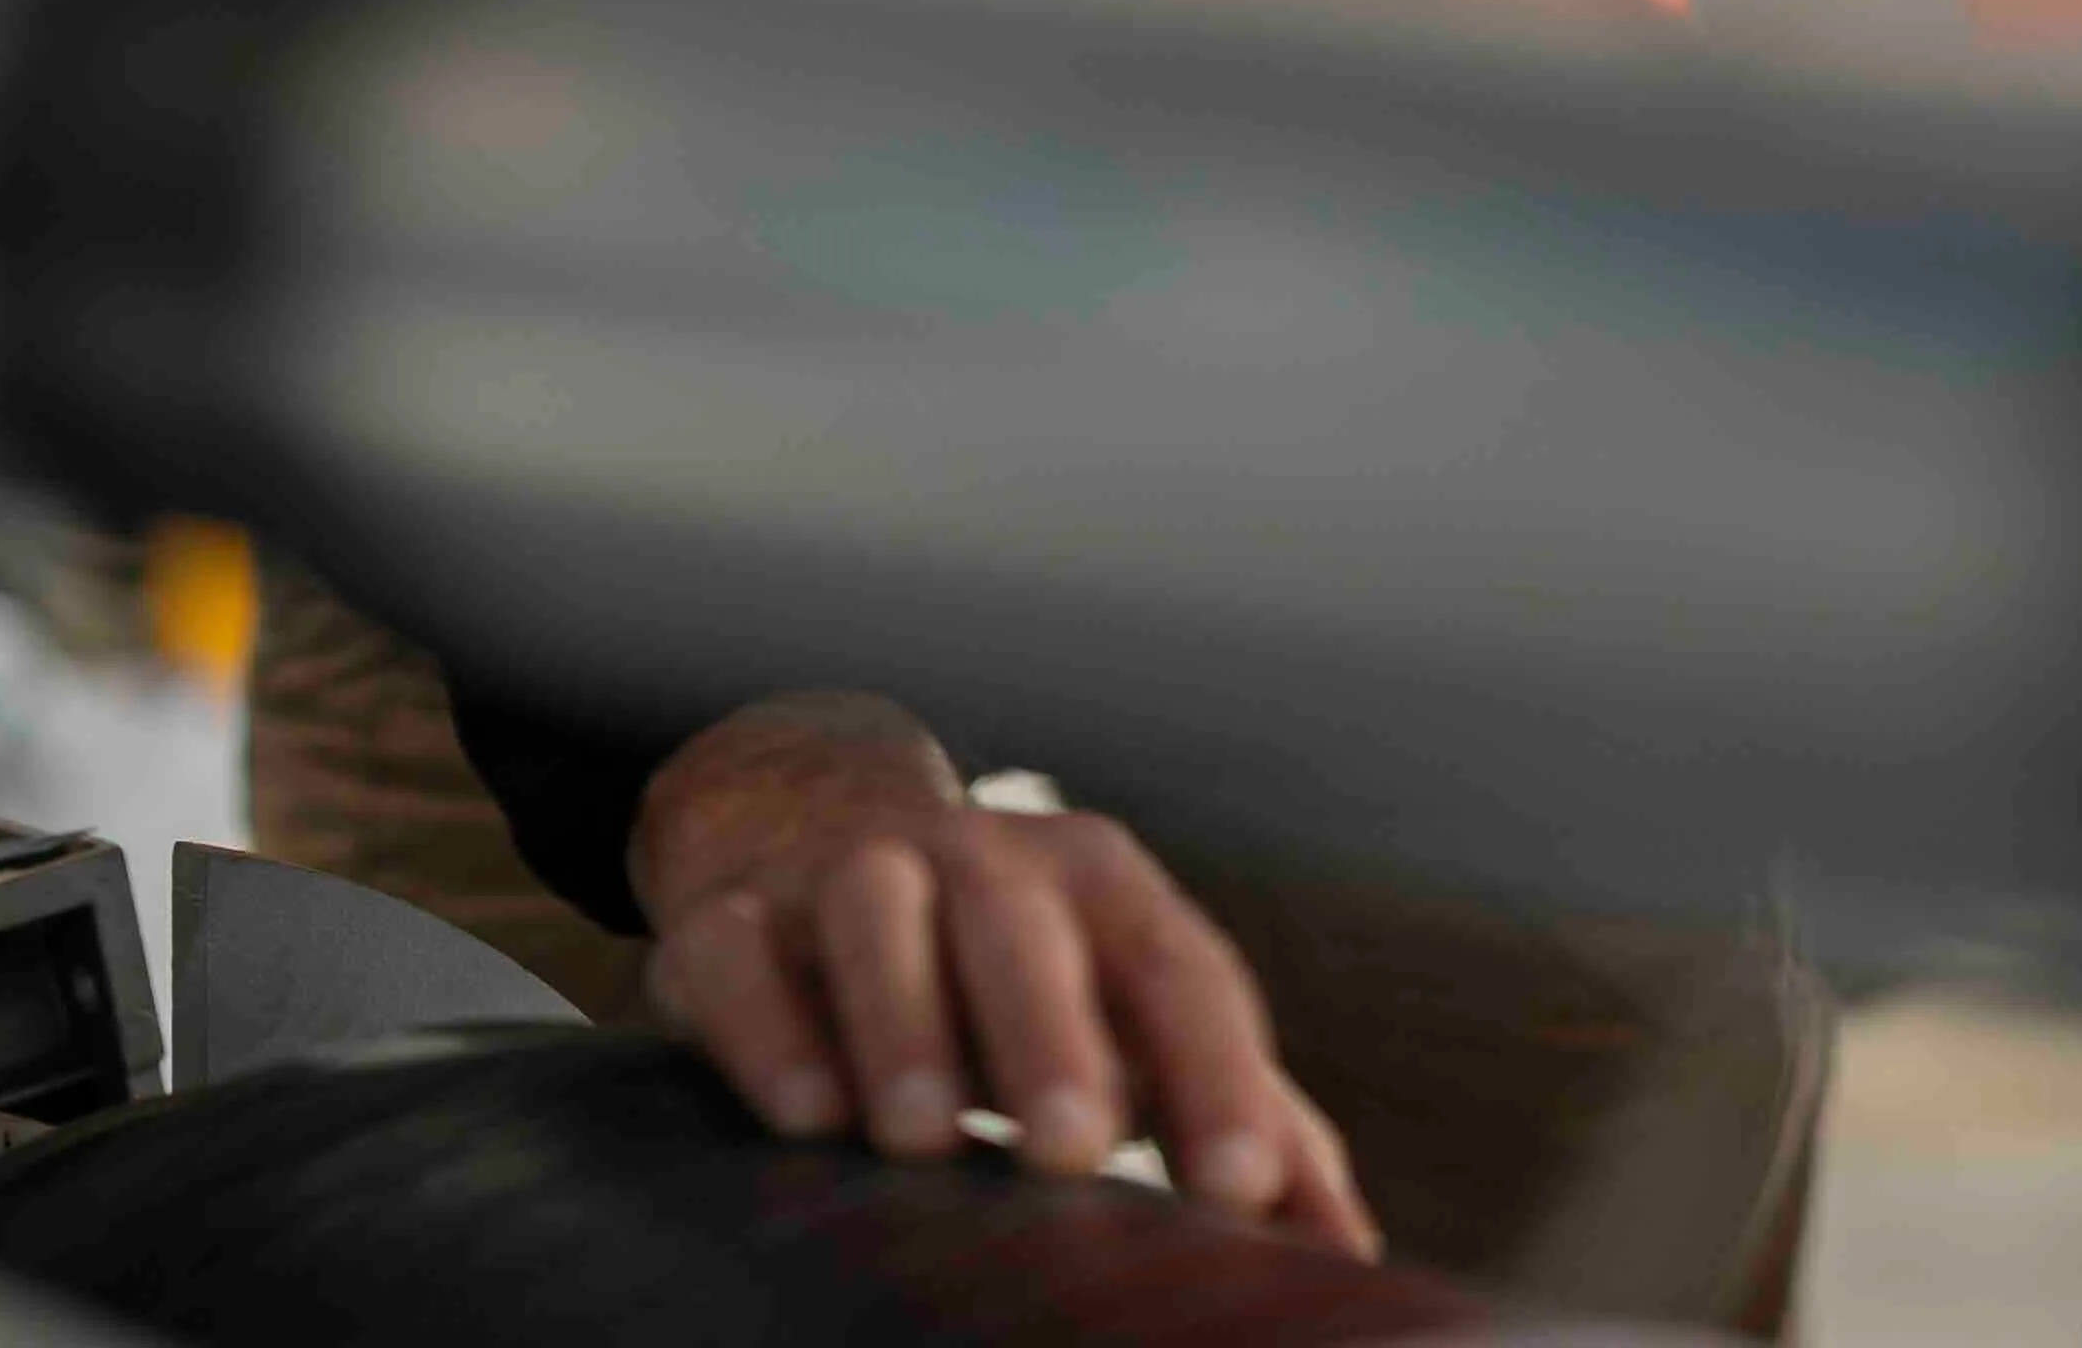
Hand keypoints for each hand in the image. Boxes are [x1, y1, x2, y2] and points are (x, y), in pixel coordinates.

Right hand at [627, 691, 1375, 1256]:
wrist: (812, 828)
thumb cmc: (1015, 967)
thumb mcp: (1129, 1017)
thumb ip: (1241, 1122)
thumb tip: (1347, 1253)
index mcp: (1102, 887)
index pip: (1178, 970)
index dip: (1217, 1076)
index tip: (1243, 1192)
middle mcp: (981, 856)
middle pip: (1025, 926)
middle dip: (1051, 1034)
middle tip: (1074, 1147)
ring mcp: (850, 873)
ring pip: (879, 915)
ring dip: (903, 1021)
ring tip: (919, 1135)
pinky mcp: (734, 916)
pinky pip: (743, 955)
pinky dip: (768, 1027)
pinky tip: (803, 1113)